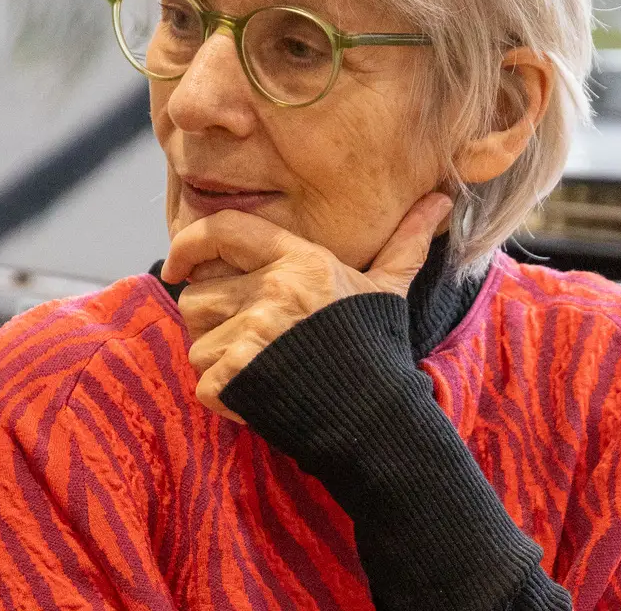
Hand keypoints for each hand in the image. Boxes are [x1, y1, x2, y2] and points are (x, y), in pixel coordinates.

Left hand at [160, 192, 452, 423]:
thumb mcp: (388, 287)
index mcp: (299, 260)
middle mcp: (274, 288)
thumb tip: (442, 198)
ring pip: (195, 340)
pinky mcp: (240, 377)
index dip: (190, 243)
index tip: (177, 264)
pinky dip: (224, 397)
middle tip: (248, 338)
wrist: (378, 421)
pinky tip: (261, 397)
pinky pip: (203, 382)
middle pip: (196, 294)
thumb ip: (406, 240)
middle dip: (211, 320)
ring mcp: (255, 333)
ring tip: (262, 370)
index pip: (223, 230)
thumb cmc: (377, 348)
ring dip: (218, 360)